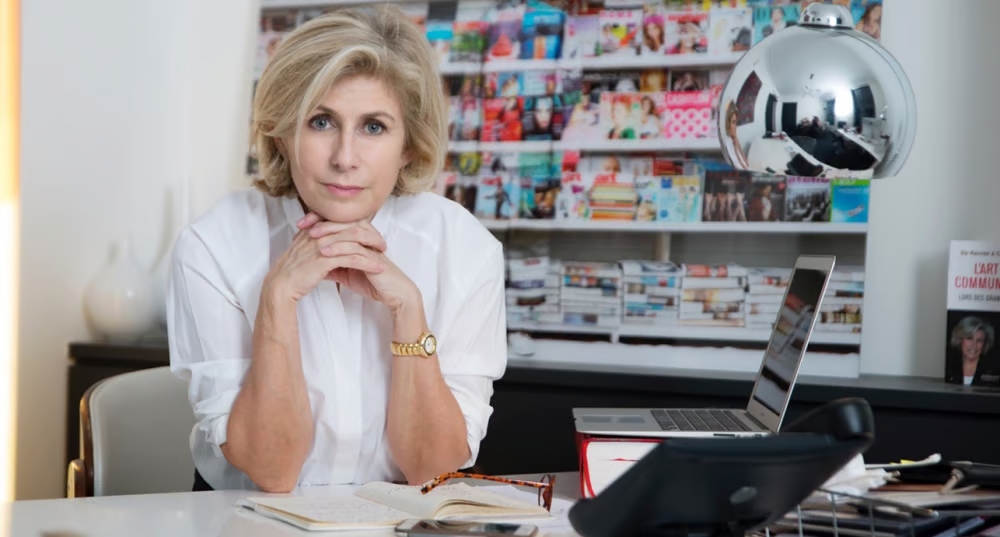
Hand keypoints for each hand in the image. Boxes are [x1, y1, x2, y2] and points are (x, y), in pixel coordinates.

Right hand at [263, 213, 387, 302]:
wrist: (281, 285)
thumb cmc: (293, 271)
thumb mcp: (305, 251)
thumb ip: (316, 242)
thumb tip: (328, 242)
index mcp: (313, 229)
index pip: (341, 221)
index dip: (359, 226)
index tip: (371, 234)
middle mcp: (318, 234)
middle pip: (351, 227)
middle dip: (370, 234)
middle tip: (382, 242)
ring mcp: (322, 245)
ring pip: (354, 240)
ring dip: (372, 247)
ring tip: (384, 253)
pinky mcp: (325, 260)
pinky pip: (353, 258)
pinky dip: (368, 262)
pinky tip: (378, 267)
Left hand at [300, 213, 420, 313]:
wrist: (393, 293)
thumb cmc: (372, 281)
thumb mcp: (345, 272)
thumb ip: (331, 264)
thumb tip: (312, 263)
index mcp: (359, 238)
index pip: (338, 221)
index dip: (319, 220)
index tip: (300, 224)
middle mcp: (366, 238)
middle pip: (344, 221)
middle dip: (322, 221)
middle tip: (303, 225)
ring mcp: (371, 246)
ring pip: (350, 231)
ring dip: (330, 233)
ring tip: (312, 236)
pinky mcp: (374, 258)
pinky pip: (356, 249)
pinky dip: (339, 249)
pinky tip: (325, 253)